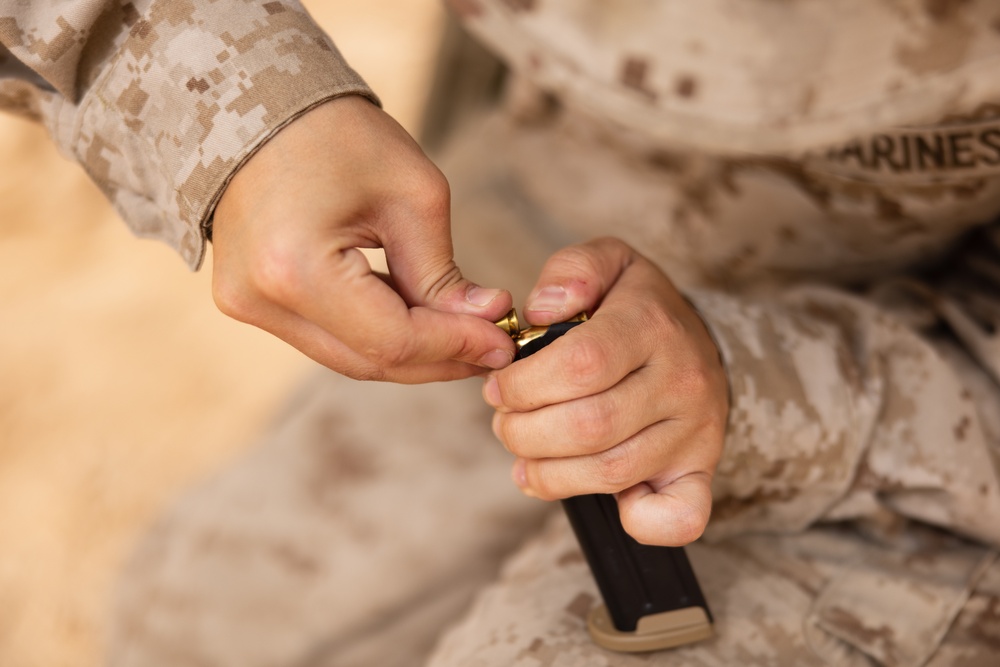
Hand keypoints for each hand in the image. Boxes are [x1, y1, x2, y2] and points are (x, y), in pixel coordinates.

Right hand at [211, 96, 514, 382]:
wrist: (257, 105)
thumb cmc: (337, 134)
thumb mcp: (411, 196)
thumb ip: (443, 274)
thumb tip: (485, 321)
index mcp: (296, 270)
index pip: (392, 339)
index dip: (455, 346)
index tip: (504, 341)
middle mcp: (261, 301)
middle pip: (369, 360)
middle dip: (438, 358)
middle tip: (493, 345)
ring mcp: (248, 305)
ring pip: (348, 357)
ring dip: (410, 351)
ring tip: (465, 332)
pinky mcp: (249, 301)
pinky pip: (326, 336)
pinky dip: (375, 333)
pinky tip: (418, 318)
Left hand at [483, 238, 728, 545]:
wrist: (700, 339)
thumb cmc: (635, 307)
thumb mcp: (608, 264)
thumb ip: (572, 271)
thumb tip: (541, 308)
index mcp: (651, 326)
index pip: (580, 366)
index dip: (523, 385)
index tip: (498, 387)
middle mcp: (681, 381)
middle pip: (589, 426)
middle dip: (524, 431)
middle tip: (505, 421)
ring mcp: (695, 431)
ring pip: (611, 472)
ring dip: (549, 473)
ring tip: (524, 453)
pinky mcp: (700, 469)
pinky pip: (680, 518)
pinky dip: (636, 524)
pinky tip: (589, 492)